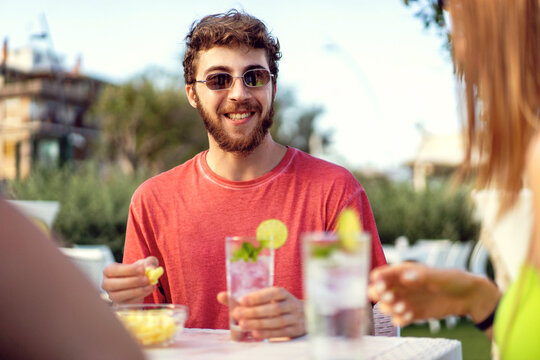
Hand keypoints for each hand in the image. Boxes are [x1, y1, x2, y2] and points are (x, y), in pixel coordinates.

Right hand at [102, 256, 158, 303]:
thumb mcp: (145, 263)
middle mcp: (107, 283)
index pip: (113, 270)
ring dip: (136, 291)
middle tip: (147, 279)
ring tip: (150, 285)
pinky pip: (126, 303)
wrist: (141, 283)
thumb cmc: (139, 270)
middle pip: (113, 284)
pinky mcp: (120, 304)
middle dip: (131, 282)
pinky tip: (149, 290)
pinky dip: (139, 297)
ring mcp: (112, 295)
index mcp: (109, 270)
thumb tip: (151, 267)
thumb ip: (149, 262)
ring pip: (118, 296)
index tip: (142, 269)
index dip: (128, 270)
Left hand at [217, 287, 304, 339]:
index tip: (242, 300)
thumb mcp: (266, 300)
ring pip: (277, 321)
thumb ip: (244, 299)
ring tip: (243, 325)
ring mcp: (295, 318)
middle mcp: (291, 305)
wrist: (303, 317)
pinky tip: (255, 334)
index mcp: (283, 294)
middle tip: (238, 314)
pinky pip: (281, 332)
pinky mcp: (295, 331)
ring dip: (259, 323)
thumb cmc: (277, 306)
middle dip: (254, 312)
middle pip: (274, 308)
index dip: (258, 296)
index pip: (273, 292)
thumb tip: (221, 296)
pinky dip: (268, 333)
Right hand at [368, 262, 499, 327]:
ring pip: (385, 306)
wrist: (467, 296)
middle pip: (377, 291)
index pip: (381, 274)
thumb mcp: (438, 276)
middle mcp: (400, 286)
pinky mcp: (411, 313)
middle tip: (392, 299)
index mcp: (403, 271)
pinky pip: (398, 318)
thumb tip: (404, 277)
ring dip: (390, 309)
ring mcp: (404, 300)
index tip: (382, 287)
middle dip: (380, 296)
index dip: (378, 281)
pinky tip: (410, 316)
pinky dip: (400, 319)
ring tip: (404, 309)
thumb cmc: (452, 280)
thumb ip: (420, 276)